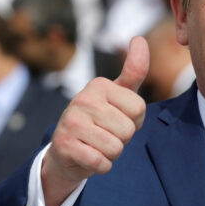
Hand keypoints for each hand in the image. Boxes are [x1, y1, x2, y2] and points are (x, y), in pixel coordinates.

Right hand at [41, 37, 148, 205]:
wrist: (68, 152)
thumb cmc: (100, 121)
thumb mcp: (118, 94)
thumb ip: (133, 70)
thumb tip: (139, 39)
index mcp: (99, 85)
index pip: (139, 108)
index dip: (134, 120)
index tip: (118, 118)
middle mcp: (82, 99)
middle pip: (128, 129)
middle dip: (123, 139)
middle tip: (106, 135)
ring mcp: (71, 121)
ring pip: (115, 147)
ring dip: (112, 153)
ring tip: (98, 145)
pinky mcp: (65, 145)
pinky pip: (101, 162)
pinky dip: (102, 166)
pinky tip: (90, 157)